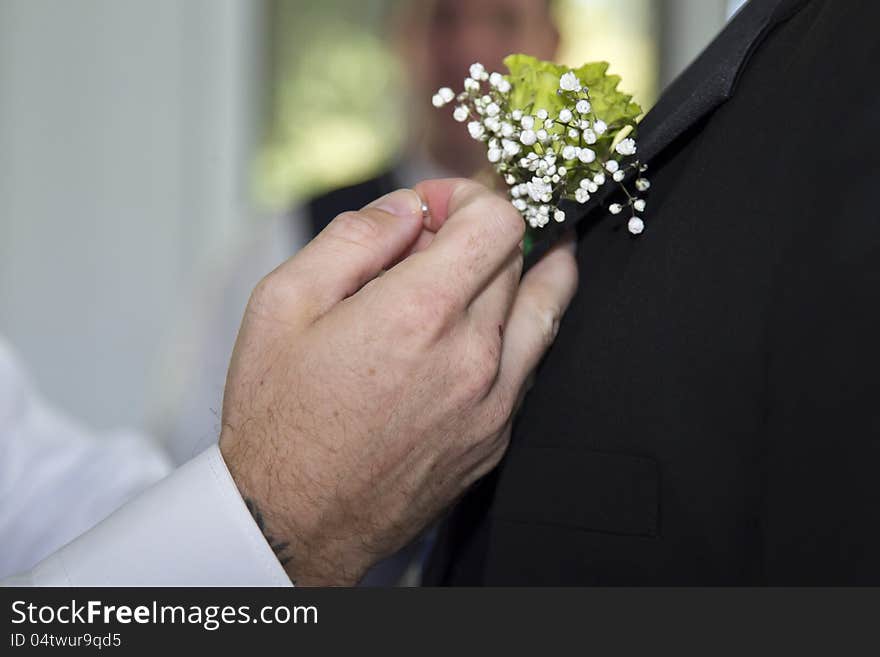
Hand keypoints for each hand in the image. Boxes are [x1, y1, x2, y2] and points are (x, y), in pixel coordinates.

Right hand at [219, 179, 577, 584]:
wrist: (294, 520)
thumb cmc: (280, 418)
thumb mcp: (284, 303)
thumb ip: (353, 239)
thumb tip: (407, 209)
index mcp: (419, 313)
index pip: (499, 222)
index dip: (468, 197)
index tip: (434, 210)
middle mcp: (471, 356)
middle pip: (518, 259)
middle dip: (477, 235)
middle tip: (431, 248)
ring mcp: (493, 402)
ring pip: (544, 309)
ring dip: (522, 275)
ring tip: (488, 266)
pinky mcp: (496, 436)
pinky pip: (530, 363)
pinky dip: (516, 330)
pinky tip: (478, 329)